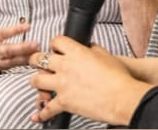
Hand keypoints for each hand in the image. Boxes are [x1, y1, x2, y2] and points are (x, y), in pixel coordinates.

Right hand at [0, 0, 39, 72]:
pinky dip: (20, 64)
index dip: (14, 30)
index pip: (0, 35)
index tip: (27, 25)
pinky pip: (8, 67)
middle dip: (22, 48)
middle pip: (7, 51)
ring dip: (24, 58)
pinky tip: (32, 59)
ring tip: (38, 52)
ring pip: (10, 62)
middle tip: (36, 44)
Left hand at [28, 36, 152, 125]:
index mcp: (76, 52)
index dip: (55, 44)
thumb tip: (90, 47)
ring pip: (36, 80)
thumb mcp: (107, 56)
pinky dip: (41, 114)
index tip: (55, 48)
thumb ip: (94, 50)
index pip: (57, 41)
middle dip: (36, 60)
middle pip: (39, 59)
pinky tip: (38, 115)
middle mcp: (65, 66)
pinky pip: (47, 109)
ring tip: (38, 84)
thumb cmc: (118, 78)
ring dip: (36, 82)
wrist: (121, 97)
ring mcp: (62, 84)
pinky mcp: (63, 102)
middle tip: (37, 62)